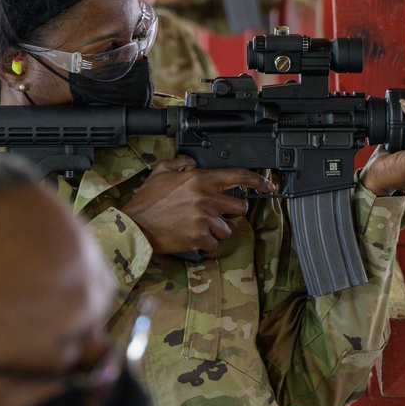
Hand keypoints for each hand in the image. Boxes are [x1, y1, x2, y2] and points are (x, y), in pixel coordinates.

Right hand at [122, 157, 272, 254]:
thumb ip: (180, 162)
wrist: (136, 226)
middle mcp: (206, 198)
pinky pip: (214, 244)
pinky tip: (193, 238)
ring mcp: (205, 219)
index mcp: (200, 179)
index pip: (237, 176)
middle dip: (232, 211)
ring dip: (217, 230)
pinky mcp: (200, 238)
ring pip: (228, 229)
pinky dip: (206, 244)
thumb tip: (192, 162)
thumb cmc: (146, 201)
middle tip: (218, 213)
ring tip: (199, 227)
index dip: (257, 181)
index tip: (268, 185)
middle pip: (240, 207)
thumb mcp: (160, 172)